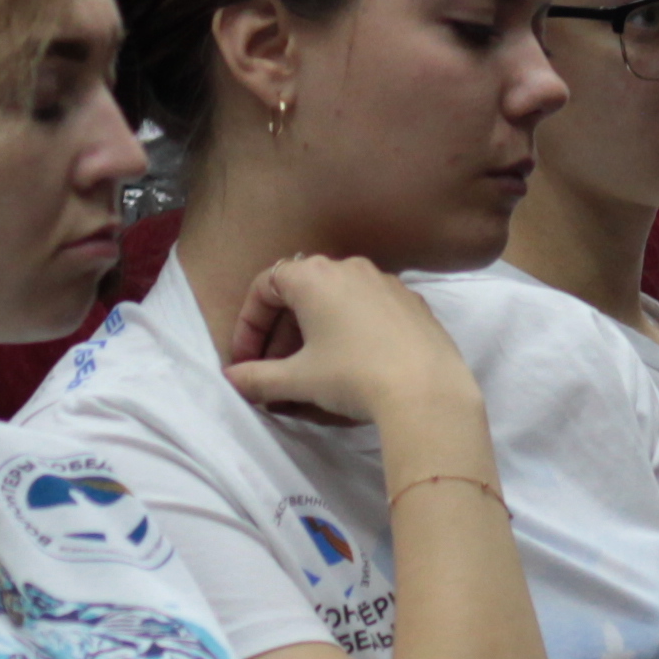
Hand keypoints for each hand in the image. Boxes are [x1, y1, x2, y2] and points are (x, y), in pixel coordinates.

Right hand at [217, 254, 473, 432]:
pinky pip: (367, 310)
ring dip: (313, 332)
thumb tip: (231, 380)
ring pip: (335, 300)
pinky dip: (348, 331)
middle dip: (279, 333)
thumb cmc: (353, 376)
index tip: (245, 360)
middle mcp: (350, 267)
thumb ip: (257, 378)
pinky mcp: (413, 303)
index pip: (265, 286)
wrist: (427, 391)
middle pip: (300, 293)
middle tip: (272, 372)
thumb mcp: (298, 380)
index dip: (248, 324)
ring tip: (308, 373)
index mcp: (315, 276)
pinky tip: (351, 365)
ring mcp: (386, 282)